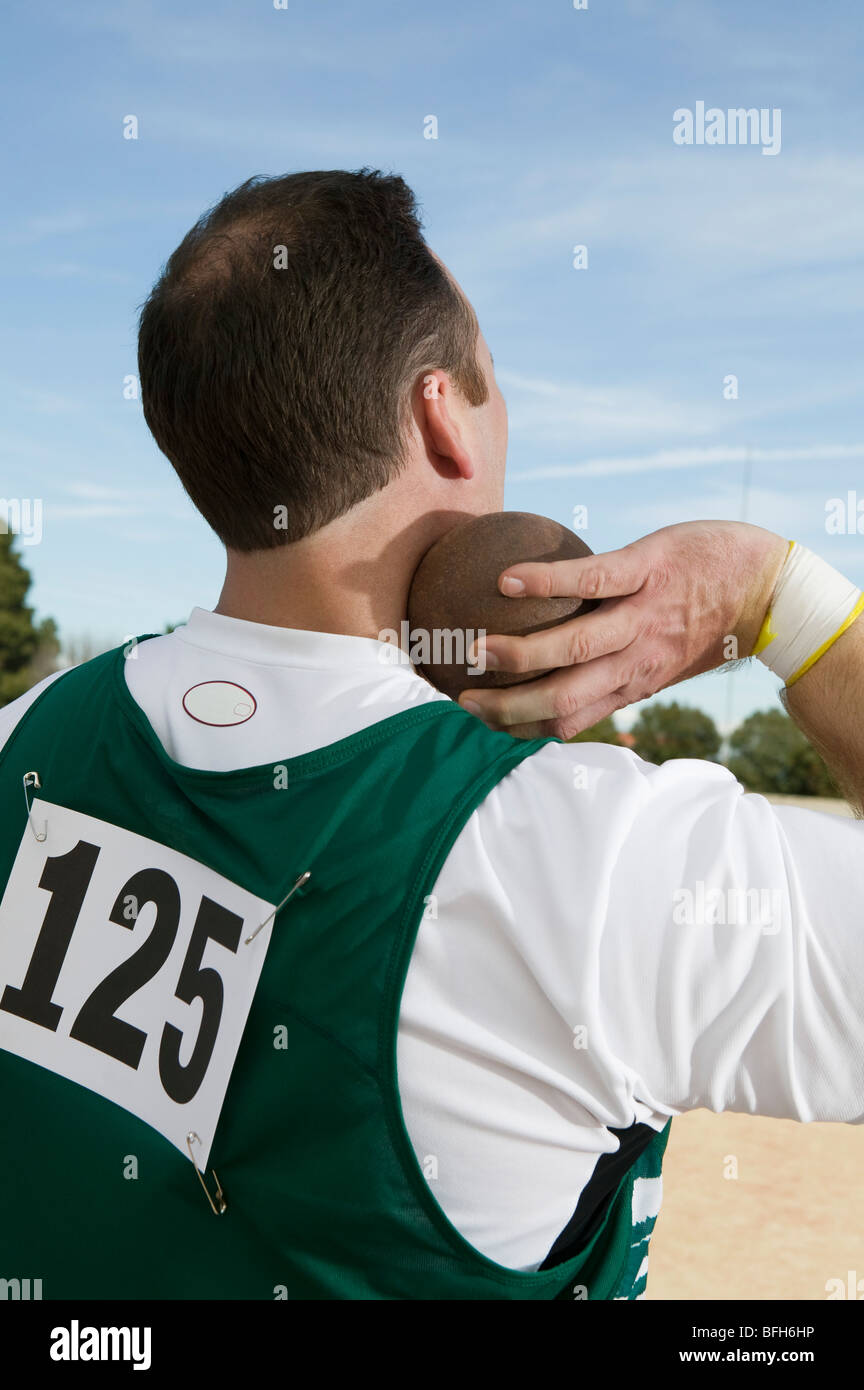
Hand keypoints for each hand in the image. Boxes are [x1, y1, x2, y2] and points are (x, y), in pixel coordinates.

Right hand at [457, 521, 789, 740]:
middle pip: (563, 696)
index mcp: (633, 683)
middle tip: (463, 700)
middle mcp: (635, 659)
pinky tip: (506, 581)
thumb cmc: (710, 622)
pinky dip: (546, 582)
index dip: (523, 729)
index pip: (569, 720)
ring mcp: (642, 615)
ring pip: (574, 645)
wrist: (770, 588)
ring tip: (477, 650)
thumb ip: (619, 672)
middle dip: (510, 706)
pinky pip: (591, 579)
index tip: (482, 726)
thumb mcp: (664, 662)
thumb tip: (569, 681)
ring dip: (522, 653)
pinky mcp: (647, 569)